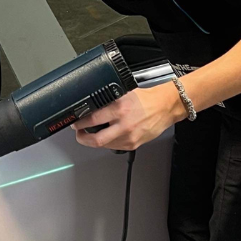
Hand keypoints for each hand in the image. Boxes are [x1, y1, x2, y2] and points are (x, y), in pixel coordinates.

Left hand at [72, 84, 186, 151]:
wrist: (165, 107)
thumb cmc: (146, 100)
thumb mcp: (123, 94)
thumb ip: (108, 101)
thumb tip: (91, 106)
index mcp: (119, 109)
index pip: (92, 119)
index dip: (80, 123)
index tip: (75, 123)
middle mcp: (123, 124)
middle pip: (96, 140)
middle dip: (82, 138)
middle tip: (79, 133)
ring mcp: (129, 137)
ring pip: (104, 145)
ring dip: (95, 141)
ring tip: (91, 134)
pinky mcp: (133, 144)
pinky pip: (114, 146)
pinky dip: (107, 142)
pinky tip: (107, 136)